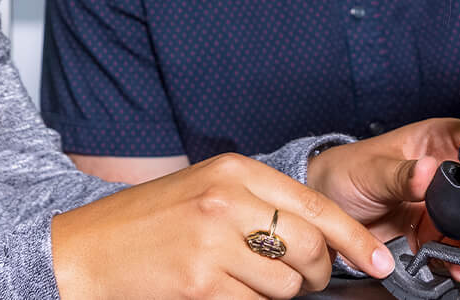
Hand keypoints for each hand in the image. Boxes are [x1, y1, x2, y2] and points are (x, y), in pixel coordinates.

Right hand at [52, 152, 394, 299]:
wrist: (79, 252)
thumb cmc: (142, 225)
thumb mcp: (204, 192)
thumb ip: (257, 205)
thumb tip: (317, 236)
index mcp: (233, 171)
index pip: (315, 205)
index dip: (356, 239)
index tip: (380, 261)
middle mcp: (227, 199)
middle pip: (310, 247)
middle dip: (316, 274)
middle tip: (302, 280)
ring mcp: (213, 241)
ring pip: (287, 285)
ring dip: (277, 294)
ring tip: (241, 281)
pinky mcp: (200, 281)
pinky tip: (218, 291)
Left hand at [306, 118, 459, 282]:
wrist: (320, 214)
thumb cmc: (343, 174)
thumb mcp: (371, 170)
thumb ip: (401, 174)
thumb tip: (427, 171)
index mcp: (436, 142)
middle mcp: (444, 172)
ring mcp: (439, 205)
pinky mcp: (429, 233)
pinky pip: (452, 248)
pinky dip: (459, 260)